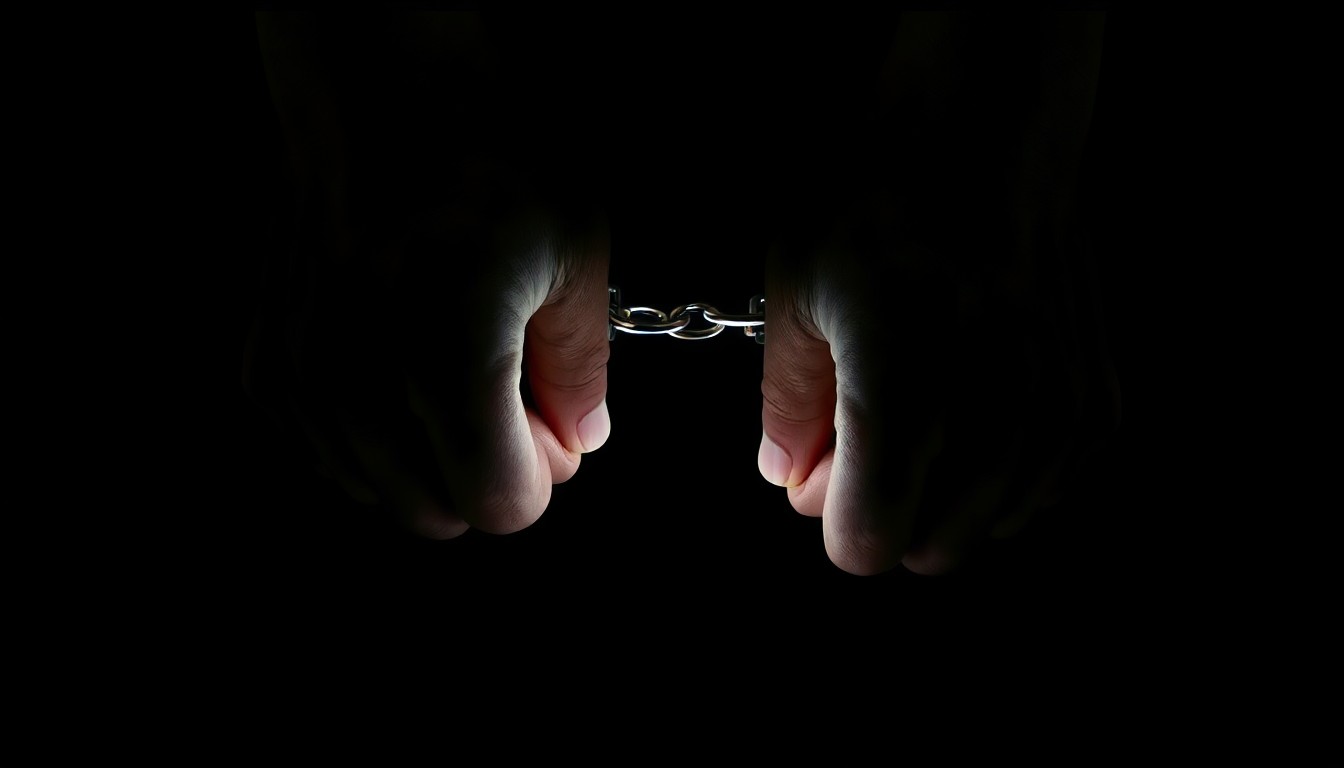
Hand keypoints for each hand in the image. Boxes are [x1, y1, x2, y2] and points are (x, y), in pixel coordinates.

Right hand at [243, 13, 611, 537]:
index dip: (540, 474)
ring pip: (379, 491)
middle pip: (436, 512)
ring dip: (429, 459)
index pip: (497, 503)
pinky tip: (404, 378)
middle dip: (486, 472)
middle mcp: (357, 375)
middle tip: (511, 402)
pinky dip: (373, 439)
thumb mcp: (574, 253)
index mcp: (443, 352)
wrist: (377, 87)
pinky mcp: (266, 364)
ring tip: (457, 378)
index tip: (549, 423)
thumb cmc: (486, 149)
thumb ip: (581, 372)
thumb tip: (577, 441)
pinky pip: (327, 456)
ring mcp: (301, 374)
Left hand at [757, 201, 1121, 575]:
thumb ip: (789, 404)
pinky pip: (1042, 491)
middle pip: (932, 548)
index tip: (825, 470)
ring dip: (945, 495)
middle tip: (865, 437)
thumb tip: (791, 477)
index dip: (836, 520)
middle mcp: (995, 412)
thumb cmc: (875, 198)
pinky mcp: (1097, 401)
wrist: (986, 131)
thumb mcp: (796, 291)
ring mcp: (1057, 410)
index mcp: (907, 389)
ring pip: (990, 524)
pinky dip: (1000, 475)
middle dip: (889, 511)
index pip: (870, 542)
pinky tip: (970, 410)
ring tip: (920, 409)